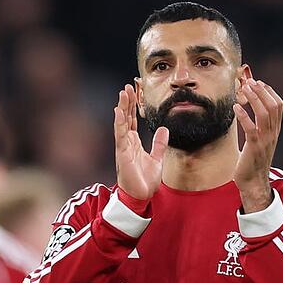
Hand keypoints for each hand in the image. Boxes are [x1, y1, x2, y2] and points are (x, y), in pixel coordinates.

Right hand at [114, 85, 168, 199]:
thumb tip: (164, 130)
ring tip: (123, 93)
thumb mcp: (157, 159)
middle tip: (128, 86)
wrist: (141, 196)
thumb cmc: (145, 180)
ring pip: (122, 123)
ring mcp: (123, 147)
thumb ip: (159, 144)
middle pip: (126, 118)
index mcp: (134, 143)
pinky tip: (119, 111)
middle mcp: (127, 143)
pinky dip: (119, 122)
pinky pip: (120, 135)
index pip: (133, 121)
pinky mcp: (122, 153)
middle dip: (127, 102)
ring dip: (122, 108)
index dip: (134, 107)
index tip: (135, 93)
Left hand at [233, 79, 282, 212]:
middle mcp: (273, 133)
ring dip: (254, 98)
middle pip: (273, 106)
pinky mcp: (255, 147)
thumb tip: (250, 113)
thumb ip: (257, 127)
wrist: (253, 182)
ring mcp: (265, 140)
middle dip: (262, 91)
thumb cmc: (253, 162)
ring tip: (244, 88)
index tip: (258, 82)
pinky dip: (244, 115)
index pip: (278, 106)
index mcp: (275, 131)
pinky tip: (235, 107)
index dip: (269, 91)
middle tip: (250, 81)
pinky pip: (251, 128)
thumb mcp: (259, 141)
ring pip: (264, 114)